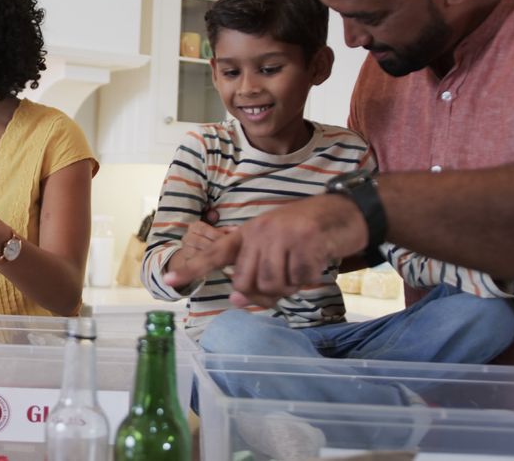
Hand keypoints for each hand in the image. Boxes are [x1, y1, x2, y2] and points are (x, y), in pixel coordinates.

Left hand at [166, 194, 367, 307]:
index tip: (168, 279)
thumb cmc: (307, 235)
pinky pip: (299, 279)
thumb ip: (255, 272)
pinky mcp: (306, 241)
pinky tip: (315, 263)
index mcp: (249, 233)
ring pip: (273, 285)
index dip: (192, 268)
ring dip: (289, 287)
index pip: (216, 253)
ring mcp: (282, 235)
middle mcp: (260, 232)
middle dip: (265, 294)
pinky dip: (308, 279)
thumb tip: (237, 300)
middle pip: (248, 283)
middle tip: (286, 284)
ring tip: (301, 270)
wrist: (345, 213)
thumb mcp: (276, 248)